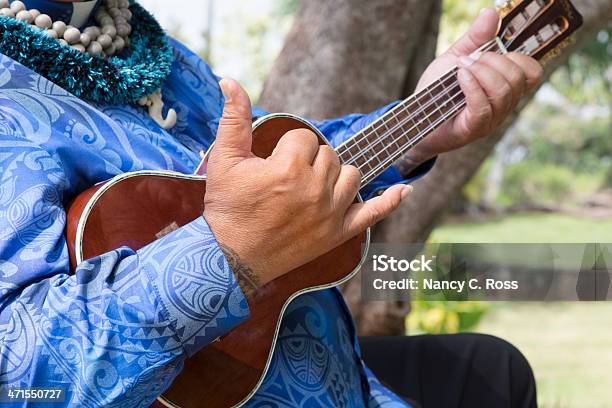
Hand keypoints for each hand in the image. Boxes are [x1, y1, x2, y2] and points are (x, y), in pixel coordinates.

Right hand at [204, 79, 411, 288]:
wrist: (231, 257)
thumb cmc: (227, 207)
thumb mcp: (224, 160)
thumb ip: (232, 118)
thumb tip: (230, 81)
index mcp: (290, 167)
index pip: (305, 137)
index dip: (288, 148)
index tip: (273, 164)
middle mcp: (315, 189)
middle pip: (329, 154)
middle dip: (309, 161)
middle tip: (286, 180)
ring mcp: (330, 213)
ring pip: (351, 175)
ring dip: (336, 176)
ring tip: (311, 187)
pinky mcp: (337, 234)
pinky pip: (373, 214)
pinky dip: (390, 201)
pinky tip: (403, 190)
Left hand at [400, 8, 542, 168]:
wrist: (415, 117)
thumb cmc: (437, 92)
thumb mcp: (456, 58)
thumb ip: (476, 38)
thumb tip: (490, 13)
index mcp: (505, 88)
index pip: (532, 73)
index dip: (519, 58)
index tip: (492, 51)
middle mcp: (503, 105)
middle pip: (517, 78)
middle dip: (492, 61)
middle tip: (468, 60)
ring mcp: (490, 119)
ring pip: (502, 91)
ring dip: (480, 72)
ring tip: (460, 68)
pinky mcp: (474, 129)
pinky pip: (482, 107)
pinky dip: (472, 86)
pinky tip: (460, 76)